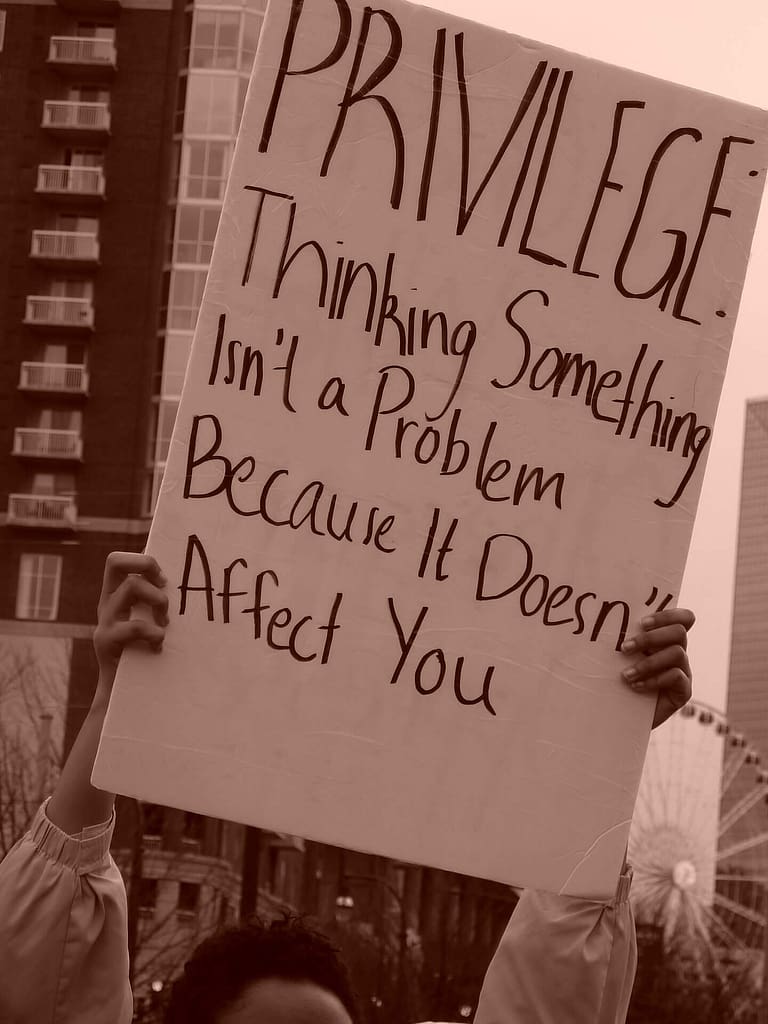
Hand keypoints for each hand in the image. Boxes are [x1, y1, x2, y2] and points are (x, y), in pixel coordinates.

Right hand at [93, 551, 168, 694]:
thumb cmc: (146, 655)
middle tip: (165, 585)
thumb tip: (182, 581)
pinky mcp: (106, 642)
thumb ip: (155, 603)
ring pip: (131, 587)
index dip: (142, 558)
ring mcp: (104, 621)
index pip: (118, 560)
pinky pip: (134, 626)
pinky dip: (154, 632)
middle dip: (146, 564)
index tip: (164, 577)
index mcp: (115, 595)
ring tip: (166, 622)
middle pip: (114, 561)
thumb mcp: (148, 622)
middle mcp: (106, 603)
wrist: (122, 696)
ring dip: (158, 600)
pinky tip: (159, 644)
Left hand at [620, 608, 694, 728]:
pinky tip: (635, 687)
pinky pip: (676, 677)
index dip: (667, 615)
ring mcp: (683, 672)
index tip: (641, 623)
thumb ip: (625, 641)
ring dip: (648, 662)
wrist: (623, 717)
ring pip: (677, 653)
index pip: (683, 618)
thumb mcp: (621, 659)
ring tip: (625, 674)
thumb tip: (607, 623)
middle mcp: (678, 653)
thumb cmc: (619, 682)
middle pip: (679, 632)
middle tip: (625, 647)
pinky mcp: (683, 692)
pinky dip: (654, 680)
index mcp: (666, 640)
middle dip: (650, 638)